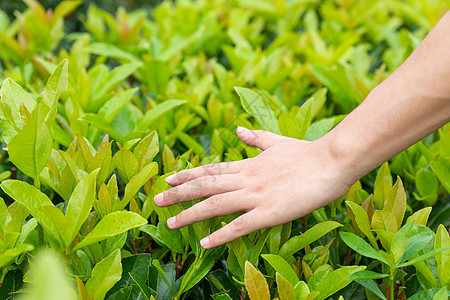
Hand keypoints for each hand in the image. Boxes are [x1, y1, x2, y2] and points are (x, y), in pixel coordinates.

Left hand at [154, 127, 354, 248]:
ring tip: (170, 222)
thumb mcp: (276, 141)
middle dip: (178, 193)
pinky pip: (239, 226)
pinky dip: (220, 235)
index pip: (211, 169)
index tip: (168, 178)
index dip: (188, 174)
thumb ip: (255, 137)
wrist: (330, 160)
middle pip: (205, 186)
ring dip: (190, 214)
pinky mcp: (269, 213)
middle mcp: (245, 179)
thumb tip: (238, 129)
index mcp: (248, 164)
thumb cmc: (307, 153)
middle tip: (157, 200)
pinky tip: (204, 243)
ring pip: (215, 205)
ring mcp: (255, 196)